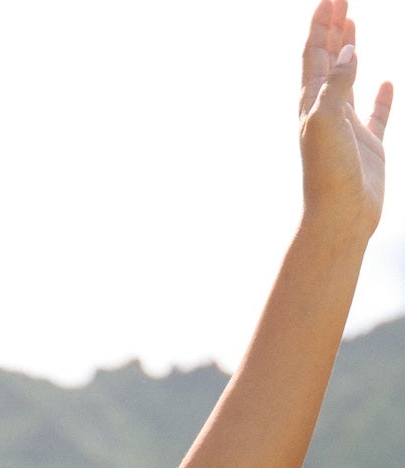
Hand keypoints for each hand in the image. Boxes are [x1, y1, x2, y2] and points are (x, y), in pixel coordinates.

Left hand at [300, 1, 391, 236]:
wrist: (338, 218)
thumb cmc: (327, 172)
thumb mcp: (326, 119)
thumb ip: (336, 82)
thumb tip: (347, 50)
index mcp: (311, 104)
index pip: (314, 54)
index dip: (322, 24)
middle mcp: (326, 112)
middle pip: (328, 61)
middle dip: (333, 29)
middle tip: (340, 0)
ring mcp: (347, 128)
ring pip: (347, 80)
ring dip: (348, 53)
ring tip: (352, 28)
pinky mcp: (368, 146)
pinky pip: (375, 113)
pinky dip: (379, 96)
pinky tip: (384, 83)